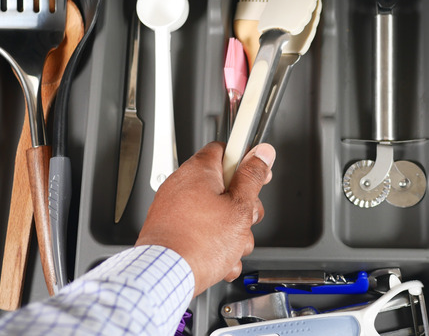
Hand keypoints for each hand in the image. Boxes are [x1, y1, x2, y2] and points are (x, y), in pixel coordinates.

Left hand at [135, 141, 274, 296]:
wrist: (166, 277)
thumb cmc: (198, 244)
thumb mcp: (239, 207)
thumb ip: (253, 178)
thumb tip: (262, 153)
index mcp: (198, 171)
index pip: (227, 150)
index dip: (247, 160)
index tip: (259, 172)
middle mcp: (182, 185)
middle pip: (225, 186)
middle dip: (242, 206)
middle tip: (245, 219)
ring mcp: (174, 209)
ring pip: (216, 214)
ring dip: (231, 232)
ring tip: (231, 246)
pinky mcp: (171, 231)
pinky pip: (200, 232)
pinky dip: (213, 245)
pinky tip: (219, 258)